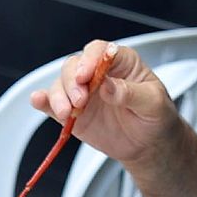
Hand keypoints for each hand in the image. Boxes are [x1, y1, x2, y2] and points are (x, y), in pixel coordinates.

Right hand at [28, 39, 181, 167]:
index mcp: (122, 63)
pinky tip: (39, 101)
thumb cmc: (157, 117)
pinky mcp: (71, 111)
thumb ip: (131, 93)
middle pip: (74, 66)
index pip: (100, 51)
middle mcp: (98, 74)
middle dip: (72, 82)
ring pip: (60, 84)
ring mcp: (83, 92)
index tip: (86, 75)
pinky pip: (52, 102)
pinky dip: (42, 101)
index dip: (90, 60)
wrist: (151, 144)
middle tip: (80, 100)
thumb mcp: (154, 104)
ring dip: (59, 96)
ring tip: (67, 112)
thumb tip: (108, 86)